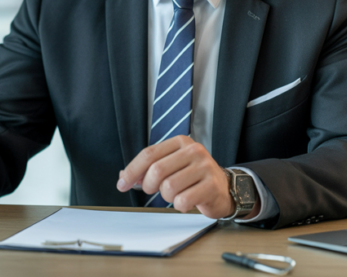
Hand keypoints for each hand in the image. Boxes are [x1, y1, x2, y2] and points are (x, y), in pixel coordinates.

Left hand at [116, 135, 241, 218]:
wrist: (224, 189)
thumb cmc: (193, 177)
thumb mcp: (172, 166)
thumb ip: (149, 168)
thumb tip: (124, 176)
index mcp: (180, 142)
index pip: (149, 154)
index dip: (132, 171)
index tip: (122, 185)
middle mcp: (194, 150)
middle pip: (157, 170)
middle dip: (149, 185)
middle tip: (153, 190)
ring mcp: (205, 167)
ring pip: (169, 187)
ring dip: (167, 197)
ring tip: (176, 194)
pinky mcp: (212, 185)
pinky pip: (183, 200)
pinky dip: (180, 205)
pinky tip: (187, 201)